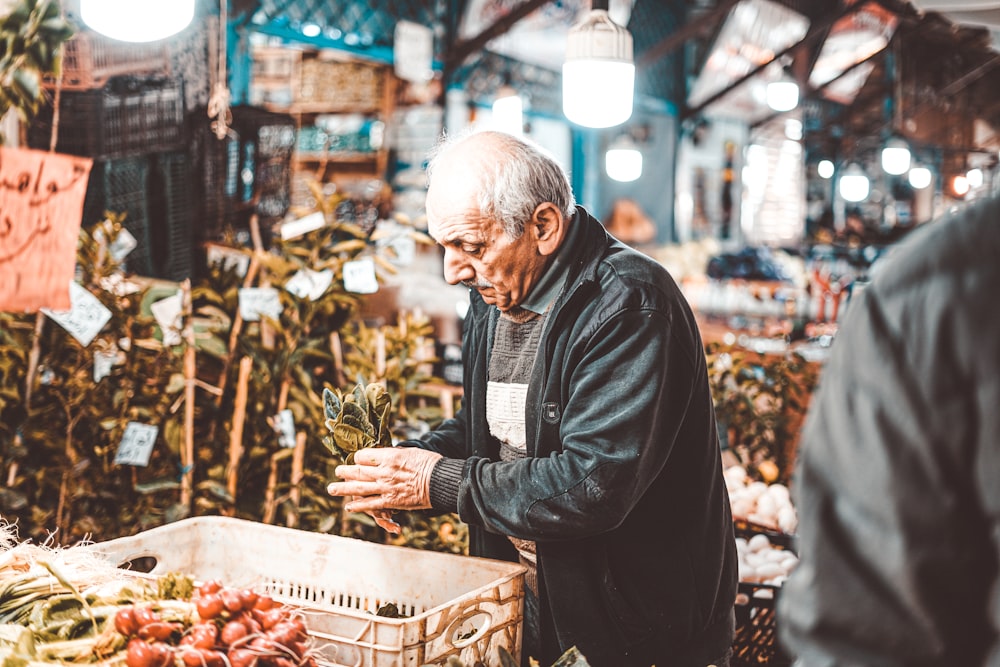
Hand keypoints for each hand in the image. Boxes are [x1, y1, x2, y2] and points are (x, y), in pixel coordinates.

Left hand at [327, 447, 442, 528]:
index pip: (364, 456)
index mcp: (389, 456)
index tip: (356, 459)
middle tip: (337, 471)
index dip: (358, 458)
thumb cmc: (429, 463)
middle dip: (345, 472)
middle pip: (358, 471)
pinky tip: (349, 506)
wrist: (440, 481)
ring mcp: (385, 488)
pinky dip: (358, 506)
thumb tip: (386, 454)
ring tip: (331, 489)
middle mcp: (383, 471)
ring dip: (343, 488)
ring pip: (358, 488)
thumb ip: (395, 454)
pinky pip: (370, 504)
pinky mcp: (390, 502)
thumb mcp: (410, 452)